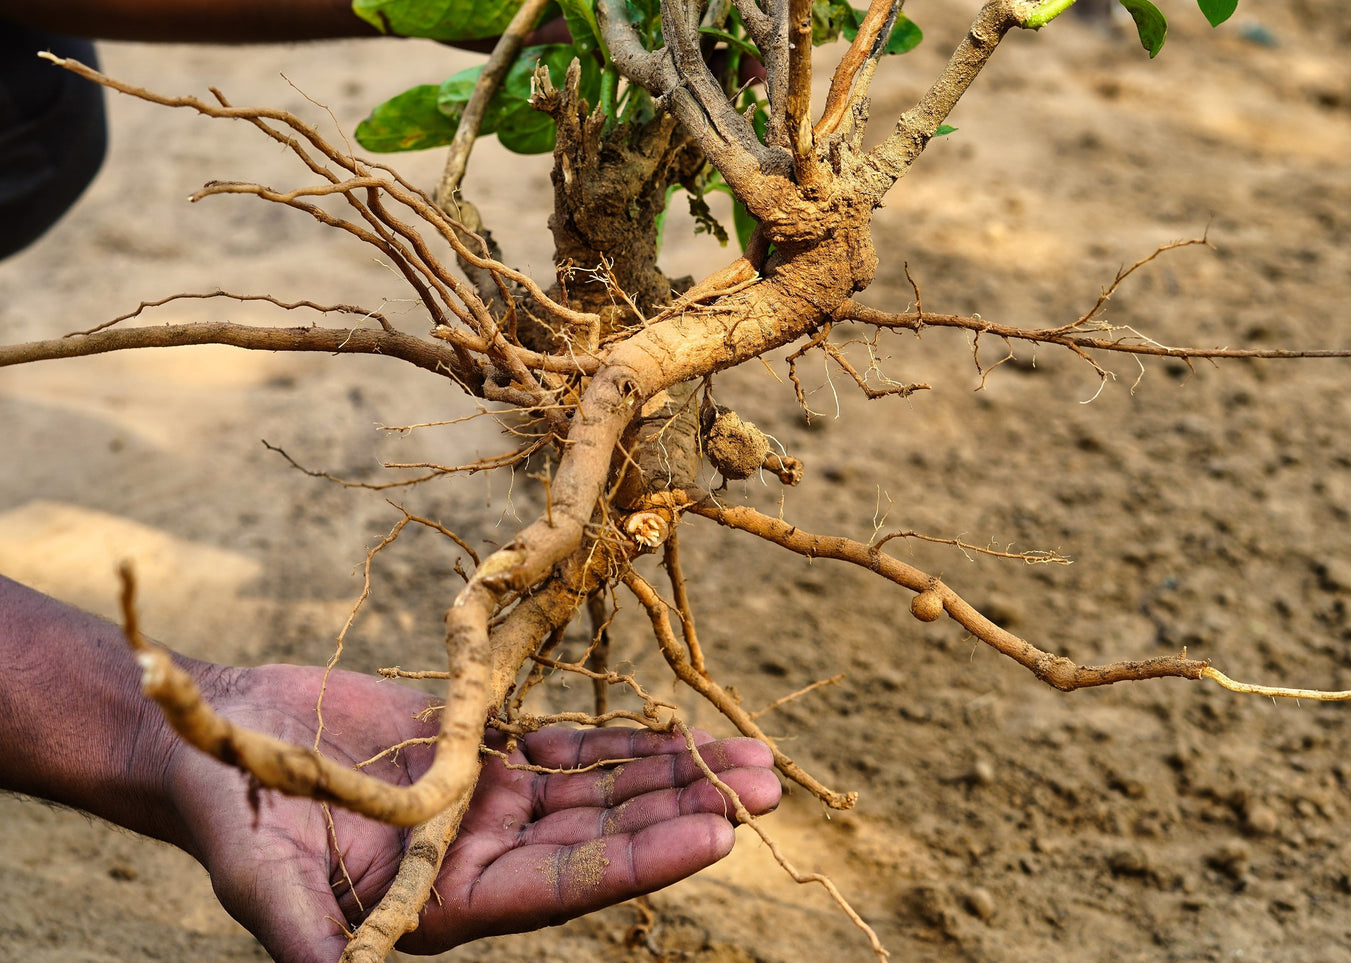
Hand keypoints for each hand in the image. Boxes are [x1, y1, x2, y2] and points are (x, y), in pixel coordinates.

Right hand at [166, 664, 781, 962]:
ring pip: (600, 790)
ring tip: (754, 756)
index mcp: (446, 904)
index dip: (640, 859)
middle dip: (684, 811)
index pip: (563, 886)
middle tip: (767, 785)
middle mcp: (483, 858)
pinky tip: (680, 729)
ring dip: (673, 772)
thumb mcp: (261, 879)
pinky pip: (568, 747)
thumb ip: (307, 933)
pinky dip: (623, 740)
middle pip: (604, 836)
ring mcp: (489, 803)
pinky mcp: (484, 751)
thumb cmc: (230, 814)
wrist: (215, 744)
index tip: (718, 832)